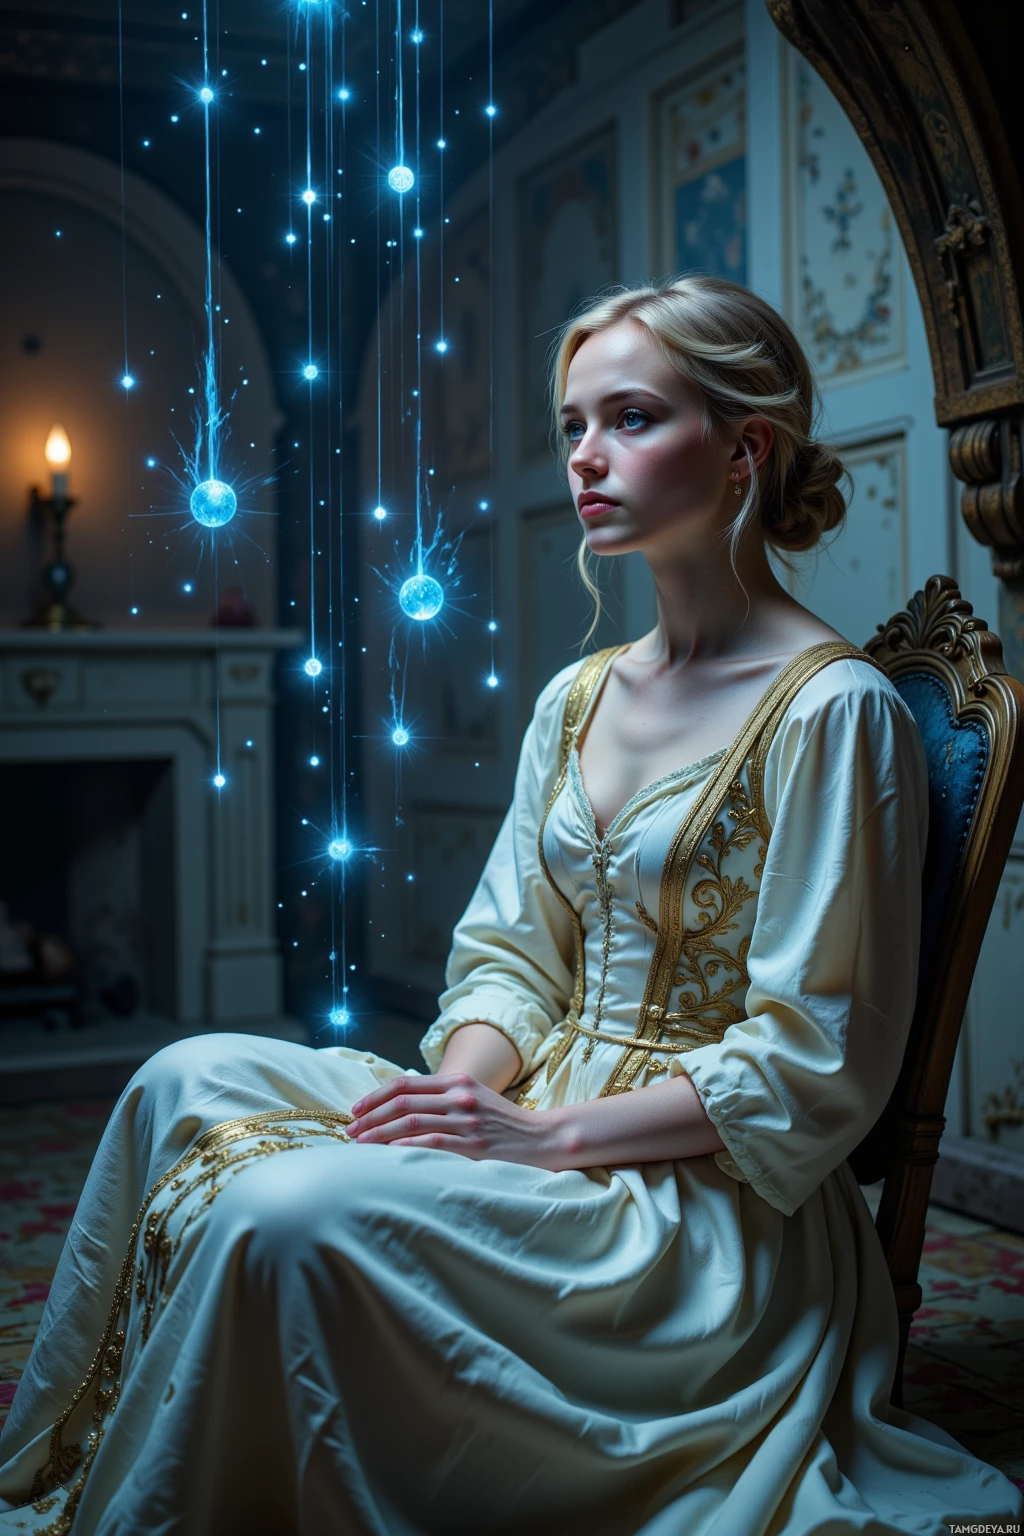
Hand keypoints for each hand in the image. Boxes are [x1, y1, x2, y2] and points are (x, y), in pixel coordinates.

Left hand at [347, 1072, 560, 1167]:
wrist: (545, 1138)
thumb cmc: (506, 1123)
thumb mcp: (476, 1098)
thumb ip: (445, 1098)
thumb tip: (404, 1106)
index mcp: (458, 1081)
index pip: (406, 1084)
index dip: (376, 1096)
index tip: (356, 1110)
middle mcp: (459, 1096)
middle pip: (402, 1103)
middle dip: (370, 1117)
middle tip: (350, 1131)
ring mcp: (466, 1120)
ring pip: (410, 1123)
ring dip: (379, 1135)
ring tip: (360, 1145)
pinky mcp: (473, 1145)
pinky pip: (430, 1144)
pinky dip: (403, 1149)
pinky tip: (387, 1156)